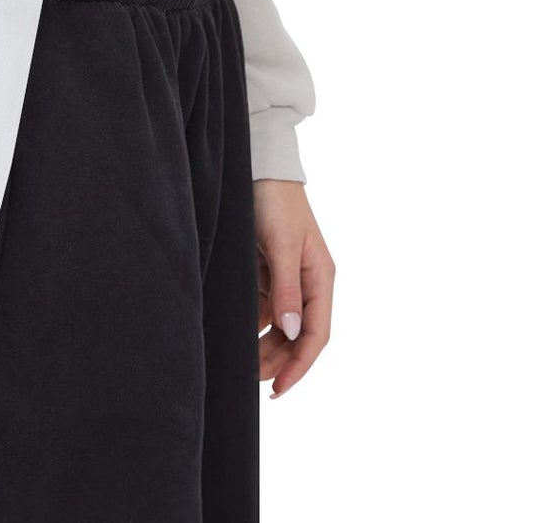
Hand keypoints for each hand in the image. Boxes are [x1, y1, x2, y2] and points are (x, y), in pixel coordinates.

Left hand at [255, 178, 332, 396]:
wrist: (258, 167)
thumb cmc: (276, 201)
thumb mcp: (283, 244)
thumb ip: (287, 288)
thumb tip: (293, 332)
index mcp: (320, 278)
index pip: (316, 333)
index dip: (300, 364)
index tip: (279, 388)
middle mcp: (307, 282)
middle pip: (297, 334)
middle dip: (278, 359)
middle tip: (252, 379)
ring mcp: (286, 277)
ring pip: (278, 324)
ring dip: (264, 345)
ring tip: (242, 363)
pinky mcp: (267, 270)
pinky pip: (262, 306)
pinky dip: (252, 323)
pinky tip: (236, 333)